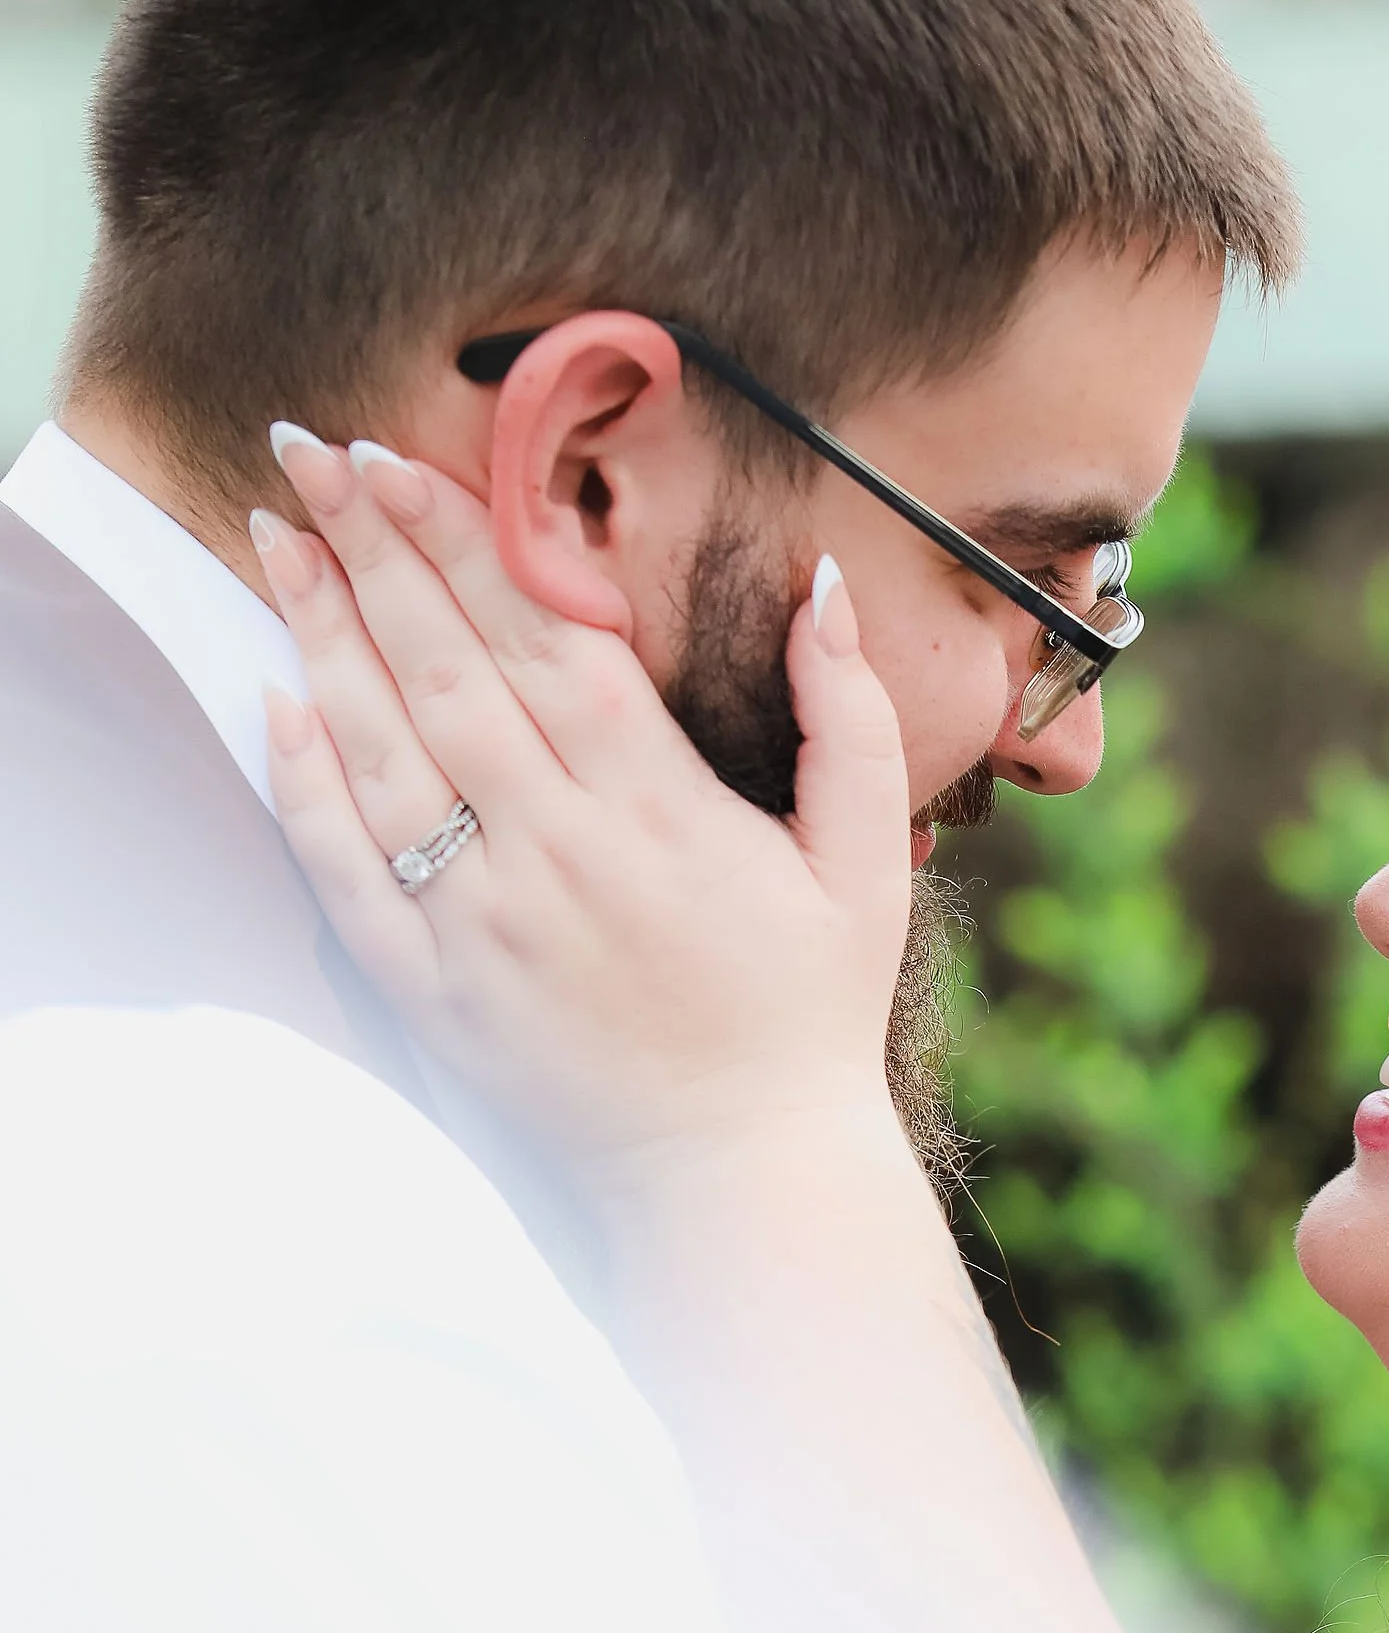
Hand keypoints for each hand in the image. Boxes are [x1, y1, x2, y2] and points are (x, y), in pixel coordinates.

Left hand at [254, 437, 914, 1199]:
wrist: (740, 1181)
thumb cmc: (807, 1019)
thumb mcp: (869, 863)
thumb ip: (850, 720)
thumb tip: (824, 585)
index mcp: (659, 810)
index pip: (540, 635)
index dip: (462, 537)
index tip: (399, 458)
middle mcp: (558, 855)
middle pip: (443, 668)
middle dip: (370, 546)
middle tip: (309, 451)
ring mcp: (485, 926)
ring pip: (382, 751)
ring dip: (320, 633)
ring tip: (274, 536)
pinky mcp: (436, 994)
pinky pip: (347, 872)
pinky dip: (305, 784)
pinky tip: (279, 701)